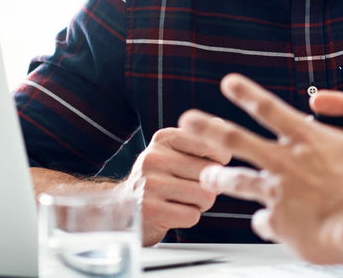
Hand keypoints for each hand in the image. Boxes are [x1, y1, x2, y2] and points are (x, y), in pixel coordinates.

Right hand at [123, 127, 230, 244]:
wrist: (122, 207)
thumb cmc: (159, 179)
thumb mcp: (173, 152)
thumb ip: (199, 140)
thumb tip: (219, 124)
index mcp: (164, 138)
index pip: (211, 146)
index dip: (218, 162)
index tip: (206, 167)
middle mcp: (154, 157)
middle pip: (210, 173)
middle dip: (208, 186)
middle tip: (190, 188)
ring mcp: (150, 184)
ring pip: (206, 196)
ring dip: (200, 204)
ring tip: (182, 201)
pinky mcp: (150, 211)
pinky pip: (193, 216)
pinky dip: (189, 218)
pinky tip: (173, 213)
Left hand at [178, 74, 342, 263]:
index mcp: (308, 140)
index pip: (270, 109)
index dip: (247, 94)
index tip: (228, 83)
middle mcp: (287, 163)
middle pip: (237, 141)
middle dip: (209, 129)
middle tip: (187, 121)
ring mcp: (280, 193)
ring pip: (239, 182)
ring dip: (220, 180)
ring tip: (206, 178)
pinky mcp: (281, 224)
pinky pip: (265, 224)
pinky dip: (264, 224)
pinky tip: (262, 227)